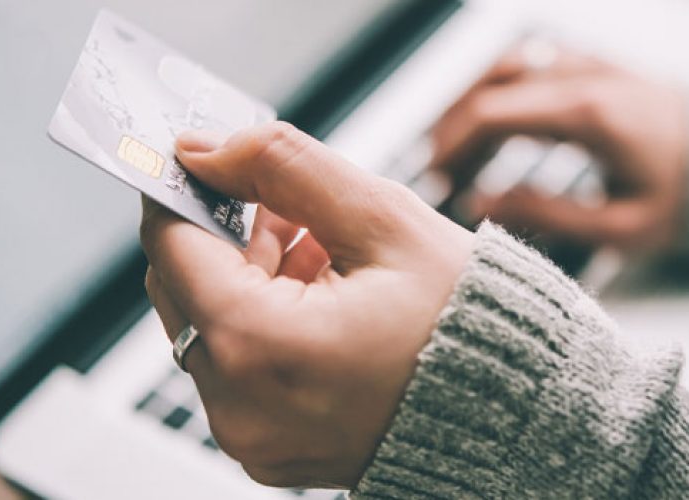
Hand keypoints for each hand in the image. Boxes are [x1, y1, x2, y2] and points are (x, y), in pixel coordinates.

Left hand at [140, 122, 473, 487]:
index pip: (170, 244)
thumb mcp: (382, 220)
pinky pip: (237, 370)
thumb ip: (284, 166)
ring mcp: (251, 437)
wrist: (517, 412)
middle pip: (182, 287)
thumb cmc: (469, 326)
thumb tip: (209, 149)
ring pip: (209, 326)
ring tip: (329, 263)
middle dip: (229, 237)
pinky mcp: (268, 449)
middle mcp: (239, 407)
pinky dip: (265, 327)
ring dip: (251, 280)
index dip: (185, 189)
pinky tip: (326, 305)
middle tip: (295, 213)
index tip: (208, 162)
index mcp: (259, 348)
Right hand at [433, 44, 688, 251]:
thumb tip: (479, 202)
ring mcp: (589, 65)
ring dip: (472, 102)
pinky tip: (494, 124)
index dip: (451, 146)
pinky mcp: (597, 67)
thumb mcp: (621, 226)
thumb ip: (546, 214)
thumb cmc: (687, 200)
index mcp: (586, 114)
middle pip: (488, 85)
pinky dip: (501, 88)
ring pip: (506, 66)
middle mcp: (582, 77)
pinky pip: (532, 63)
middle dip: (452, 127)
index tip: (434, 180)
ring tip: (455, 148)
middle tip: (436, 172)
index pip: (490, 113)